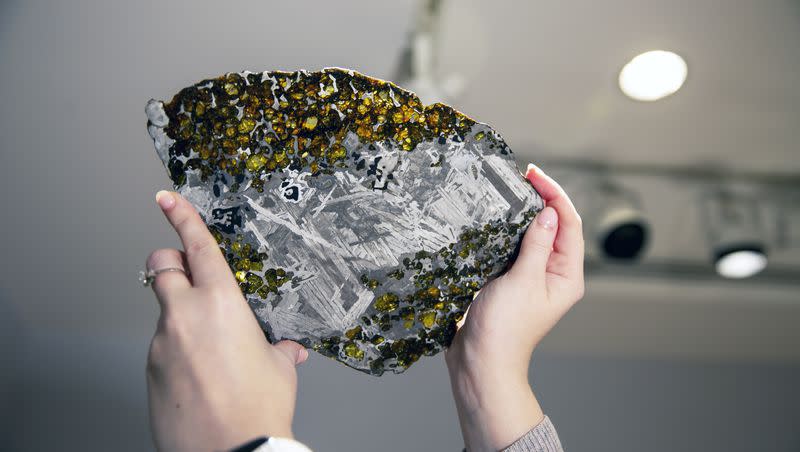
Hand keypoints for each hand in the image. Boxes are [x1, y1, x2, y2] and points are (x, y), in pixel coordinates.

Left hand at [145, 190, 307, 451]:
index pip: (196, 247)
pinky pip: (161, 350)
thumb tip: (287, 351)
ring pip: (163, 313)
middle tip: (187, 276)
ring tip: (211, 355)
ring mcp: (161, 345)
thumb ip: (279, 351)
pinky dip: (177, 353)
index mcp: (220, 303)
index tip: (167, 199)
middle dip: (171, 264)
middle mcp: (184, 316)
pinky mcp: (150, 372)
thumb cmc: (258, 409)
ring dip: (181, 319)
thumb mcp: (279, 370)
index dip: (180, 216)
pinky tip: (200, 378)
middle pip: (160, 267)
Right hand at [445, 164, 584, 450]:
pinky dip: (506, 230)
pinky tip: (494, 216)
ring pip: (531, 235)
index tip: (534, 174)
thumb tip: (548, 213)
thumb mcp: (523, 281)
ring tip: (508, 188)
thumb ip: (536, 245)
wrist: (479, 361)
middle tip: (521, 175)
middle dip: (540, 199)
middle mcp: (551, 274)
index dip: (555, 195)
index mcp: (566, 276)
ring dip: (522, 212)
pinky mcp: (507, 279)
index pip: (568, 224)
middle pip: (553, 226)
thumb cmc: (505, 329)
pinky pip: (512, 247)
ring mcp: (529, 276)